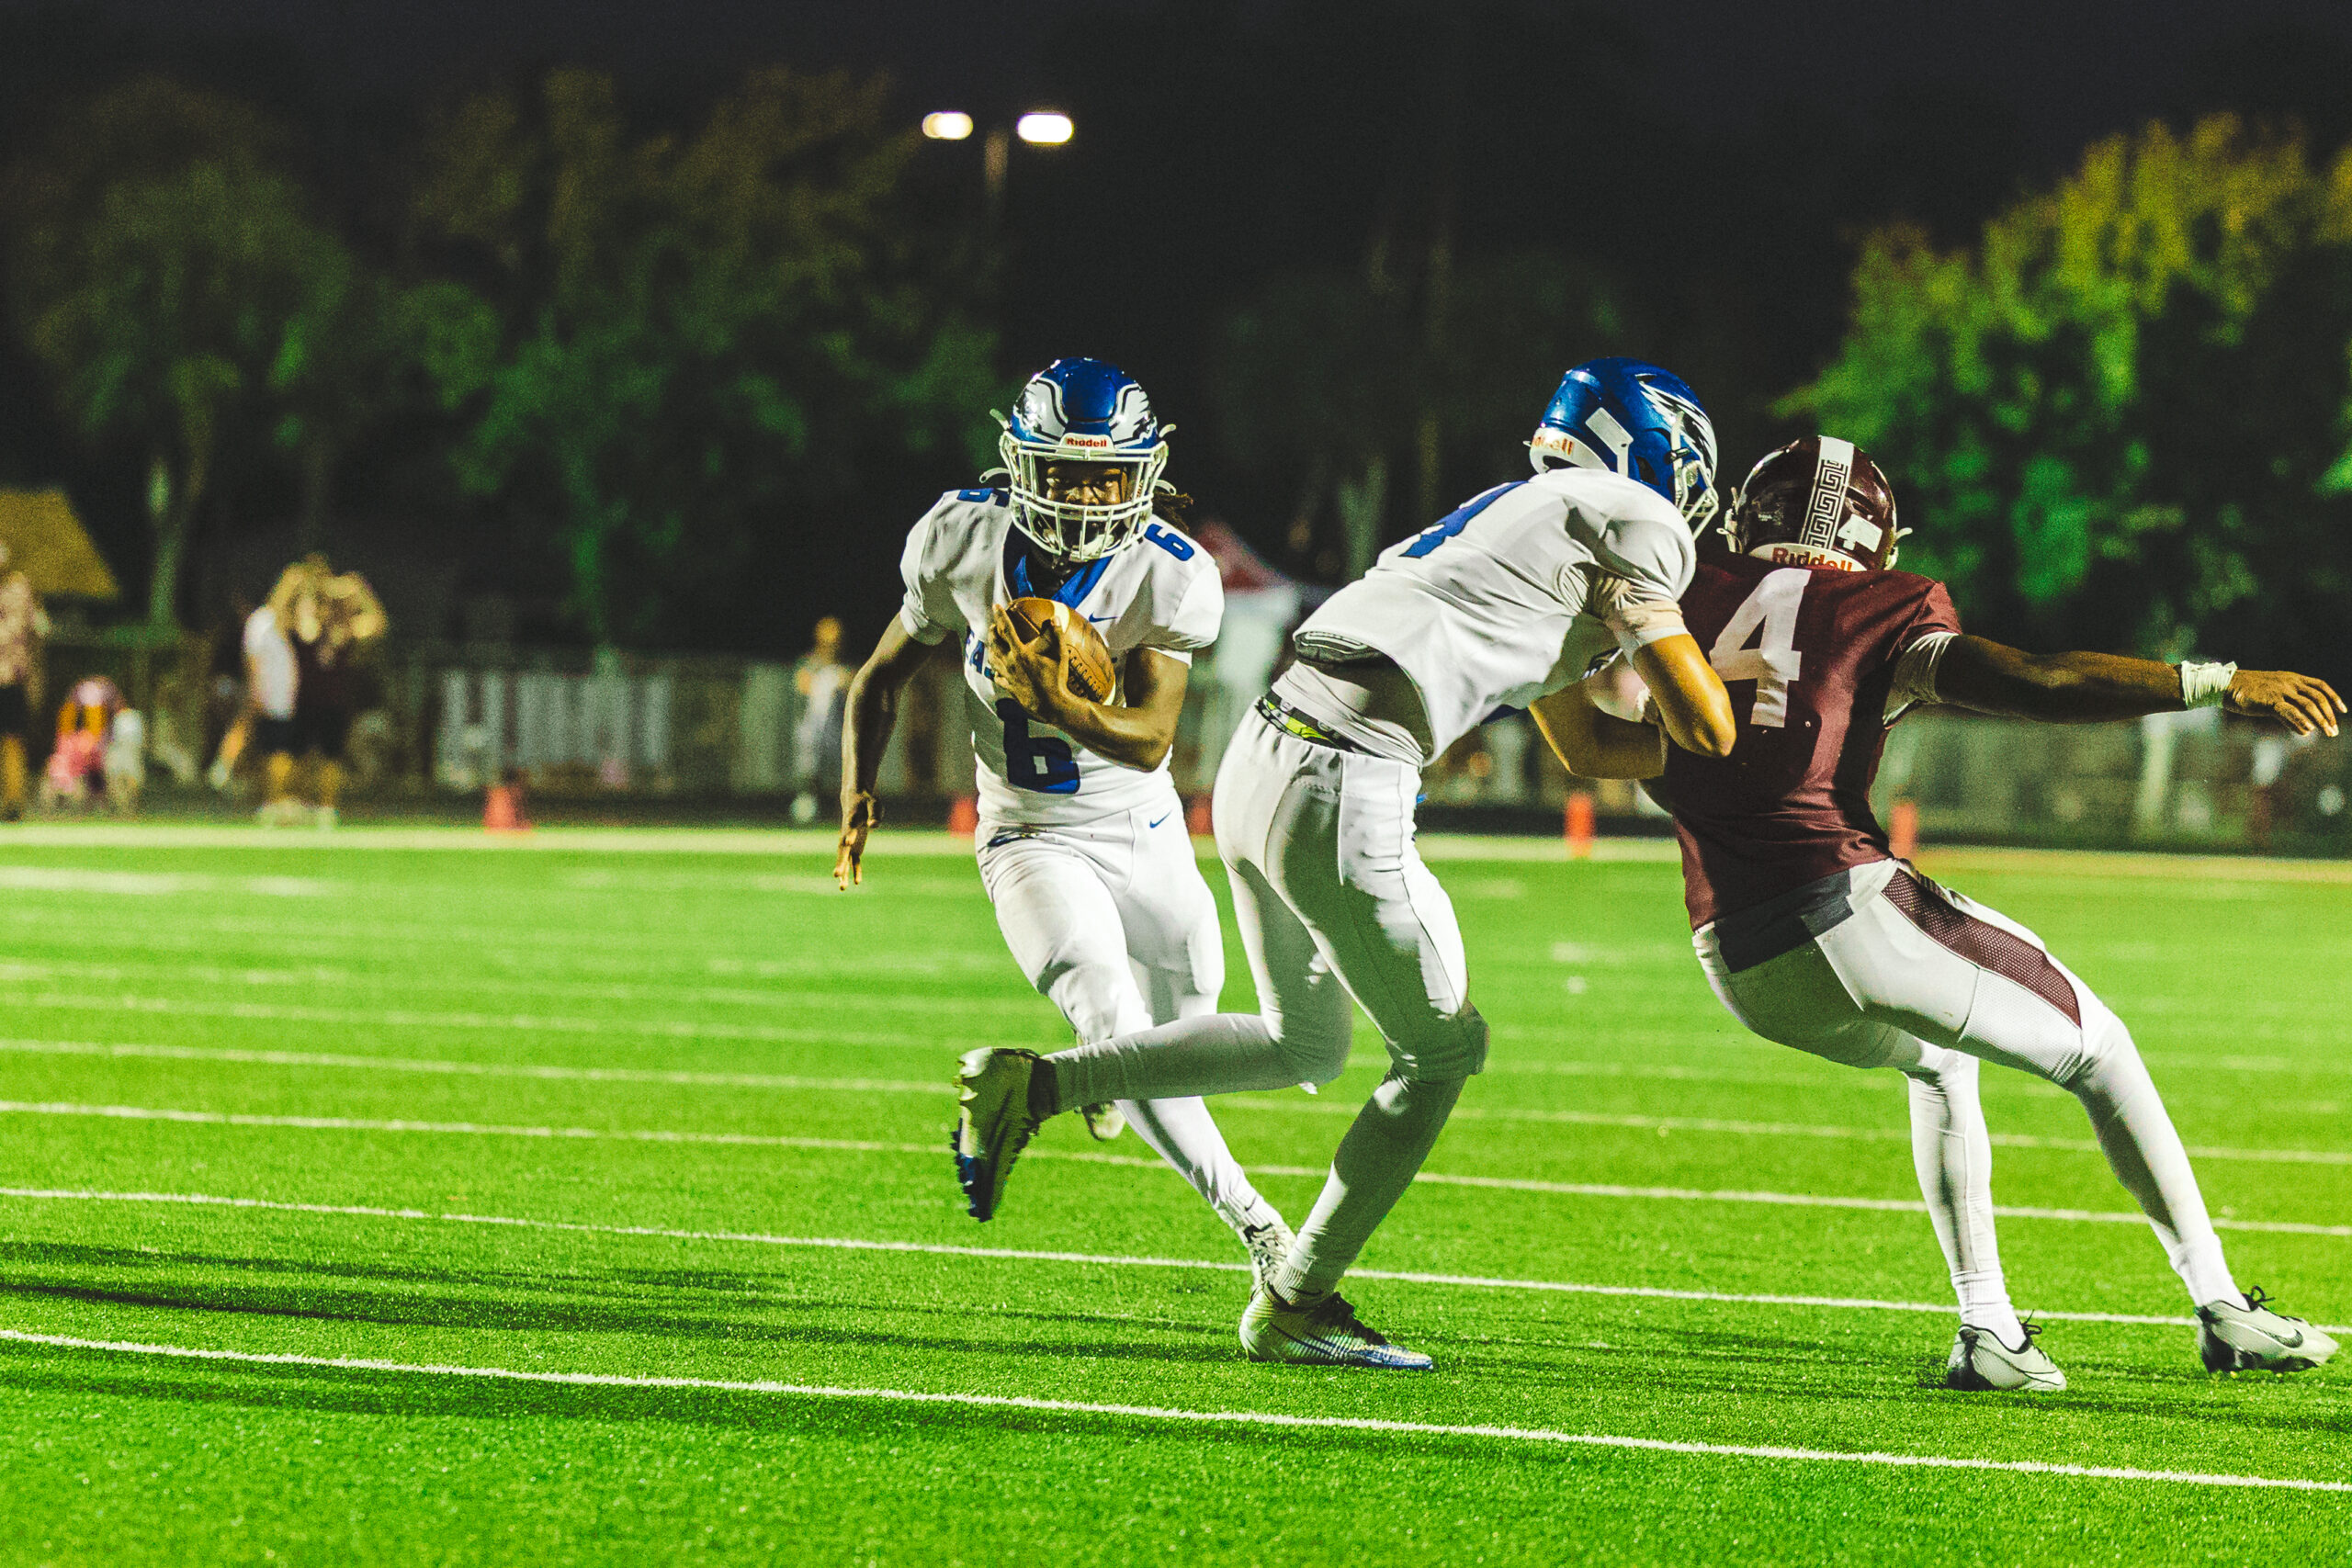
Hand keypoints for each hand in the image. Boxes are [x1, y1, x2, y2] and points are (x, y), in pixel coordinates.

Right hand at [835, 789, 881, 888]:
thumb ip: (874, 815)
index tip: (848, 842)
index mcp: (852, 821)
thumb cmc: (866, 800)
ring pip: (845, 858)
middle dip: (840, 862)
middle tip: (836, 875)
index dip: (849, 836)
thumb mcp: (874, 804)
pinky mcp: (855, 846)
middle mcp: (847, 833)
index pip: (849, 829)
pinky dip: (855, 871)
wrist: (855, 798)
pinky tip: (857, 883)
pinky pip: (854, 861)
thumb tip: (874, 825)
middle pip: (842, 849)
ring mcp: (849, 841)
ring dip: (844, 872)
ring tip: (842, 888)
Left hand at [986, 605, 1067, 722]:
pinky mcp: (1009, 687)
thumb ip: (1056, 635)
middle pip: (994, 644)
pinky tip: (996, 669)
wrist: (1052, 705)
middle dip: (992, 632)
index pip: (1007, 630)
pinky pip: (997, 677)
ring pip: (992, 659)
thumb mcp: (1060, 655)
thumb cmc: (1057, 680)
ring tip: (992, 644)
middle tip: (994, 626)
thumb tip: (1055, 618)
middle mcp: (1010, 664)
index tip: (996, 606)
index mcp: (1021, 653)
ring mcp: (1008, 676)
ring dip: (991, 649)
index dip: (1000, 616)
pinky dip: (995, 670)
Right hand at [2227, 670, 2343, 736]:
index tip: (2342, 711)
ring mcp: (2280, 691)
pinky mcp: (2270, 700)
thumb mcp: (2273, 701)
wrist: (2226, 686)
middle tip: (2335, 730)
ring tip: (2328, 733)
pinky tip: (2308, 730)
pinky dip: (2301, 720)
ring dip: (2320, 720)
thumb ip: (2290, 714)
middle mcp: (2290, 682)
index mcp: (2292, 678)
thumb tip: (2305, 731)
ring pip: (2308, 705)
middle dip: (2329, 715)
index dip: (2334, 698)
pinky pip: (2289, 711)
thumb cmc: (2248, 694)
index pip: (2320, 686)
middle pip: (2317, 697)